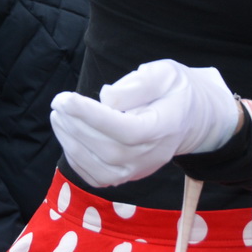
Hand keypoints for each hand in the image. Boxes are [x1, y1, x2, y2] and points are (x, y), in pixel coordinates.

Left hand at [49, 60, 240, 188]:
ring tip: (58, 117)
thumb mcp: (164, 73)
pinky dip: (77, 160)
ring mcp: (140, 169)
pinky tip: (67, 136)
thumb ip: (138, 84)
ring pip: (101, 169)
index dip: (92, 117)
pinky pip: (98, 178)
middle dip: (76, 126)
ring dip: (71, 143)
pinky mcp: (128, 175)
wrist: (193, 119)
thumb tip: (106, 98)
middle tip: (58, 103)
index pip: (126, 129)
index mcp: (165, 126)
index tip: (65, 99)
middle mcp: (153, 154)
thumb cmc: (176, 91)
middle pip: (110, 150)